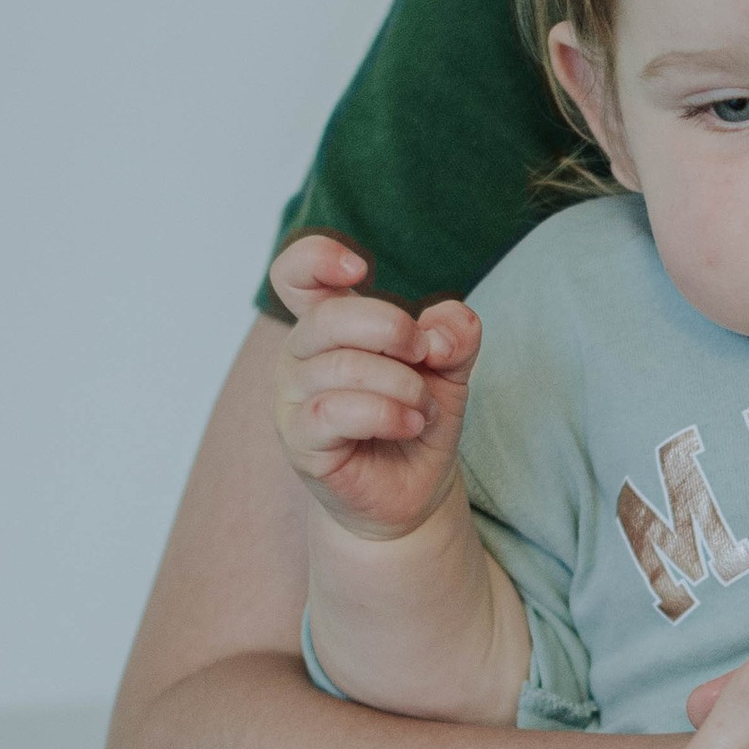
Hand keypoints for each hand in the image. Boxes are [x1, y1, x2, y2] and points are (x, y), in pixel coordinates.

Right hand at [268, 235, 482, 543]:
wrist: (413, 491)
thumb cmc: (416, 419)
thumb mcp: (449, 369)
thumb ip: (454, 335)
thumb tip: (444, 330)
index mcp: (329, 326)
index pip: (294, 274)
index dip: (316, 257)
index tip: (359, 270)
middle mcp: (302, 357)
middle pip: (327, 316)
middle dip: (392, 328)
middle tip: (426, 355)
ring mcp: (295, 400)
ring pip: (340, 367)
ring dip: (401, 384)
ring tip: (422, 409)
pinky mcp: (301, 442)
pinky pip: (335, 412)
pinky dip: (386, 414)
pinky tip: (410, 424)